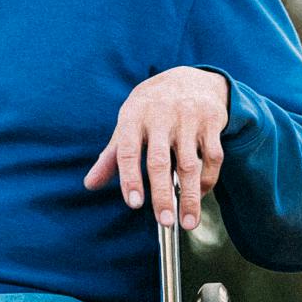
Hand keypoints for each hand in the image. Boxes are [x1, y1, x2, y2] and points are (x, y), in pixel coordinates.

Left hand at [82, 66, 228, 230]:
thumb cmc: (152, 107)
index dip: (129, 178)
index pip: (127, 150)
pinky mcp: (211, 122)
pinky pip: (212, 157)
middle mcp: (161, 115)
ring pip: (190, 164)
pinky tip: (200, 196)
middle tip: (164, 222)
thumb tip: (90, 184)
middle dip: (162, 194)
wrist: (190, 78)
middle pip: (160, 161)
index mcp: (134, 115)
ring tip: (187, 222)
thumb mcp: (128, 123)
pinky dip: (207, 180)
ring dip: (190, 197)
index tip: (134, 204)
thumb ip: (111, 155)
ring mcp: (188, 118)